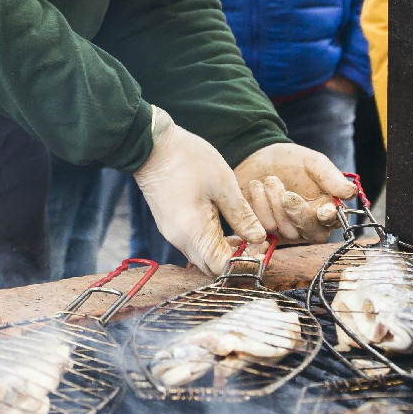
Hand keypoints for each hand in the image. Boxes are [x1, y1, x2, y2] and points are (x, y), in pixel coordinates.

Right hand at [132, 107, 267, 275]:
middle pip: (212, 267)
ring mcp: (173, 234)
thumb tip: (259, 238)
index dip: (244, 264)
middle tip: (256, 243)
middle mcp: (180, 240)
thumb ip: (241, 215)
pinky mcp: (171, 226)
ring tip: (244, 234)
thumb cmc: (188, 160)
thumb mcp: (222, 183)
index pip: (222, 268)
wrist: (152, 146)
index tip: (261, 249)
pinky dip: (212, 244)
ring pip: (203, 257)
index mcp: (194, 232)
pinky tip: (225, 227)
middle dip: (236, 261)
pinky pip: (195, 246)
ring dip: (224, 252)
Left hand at [235, 141, 356, 243]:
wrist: (257, 157)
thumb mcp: (312, 162)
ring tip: (268, 180)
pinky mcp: (265, 231)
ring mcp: (286, 230)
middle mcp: (309, 223)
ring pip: (286, 231)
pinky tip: (255, 187)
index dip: (329, 218)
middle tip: (287, 194)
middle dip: (298, 214)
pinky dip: (259, 208)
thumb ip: (330, 176)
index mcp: (326, 207)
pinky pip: (263, 229)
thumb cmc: (290, 161)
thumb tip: (350, 192)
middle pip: (311, 232)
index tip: (323, 211)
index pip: (333, 221)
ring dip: (275, 205)